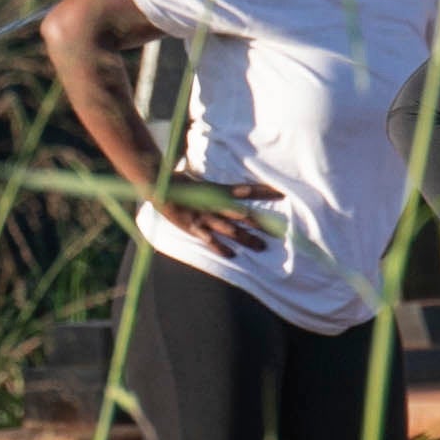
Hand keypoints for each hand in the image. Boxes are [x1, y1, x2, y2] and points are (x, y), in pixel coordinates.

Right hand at [144, 172, 275, 257]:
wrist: (158, 186)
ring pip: (232, 230)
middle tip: (280, 232)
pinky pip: (210, 240)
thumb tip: (232, 190)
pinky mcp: (194, 227)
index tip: (281, 193)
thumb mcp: (202, 184)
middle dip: (262, 223)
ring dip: (247, 239)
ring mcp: (206, 217)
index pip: (247, 190)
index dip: (264, 191)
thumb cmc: (180, 184)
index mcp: (219, 191)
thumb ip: (216, 189)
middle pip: (244, 215)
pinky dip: (221, 248)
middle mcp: (216, 205)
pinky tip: (232, 255)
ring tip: (262, 247)